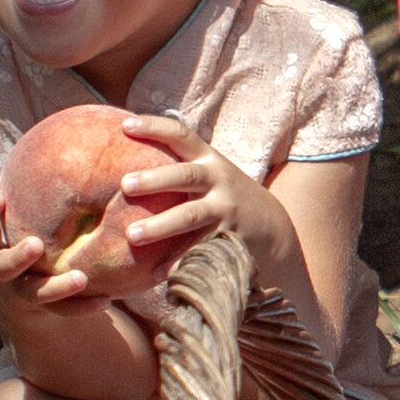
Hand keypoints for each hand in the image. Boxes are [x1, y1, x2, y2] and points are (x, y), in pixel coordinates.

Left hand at [37, 114, 251, 303]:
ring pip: (191, 216)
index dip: (154, 127)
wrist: (273, 229)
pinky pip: (199, 251)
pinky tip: (155, 274)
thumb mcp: (210, 175)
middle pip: (185, 175)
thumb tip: (125, 153)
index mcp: (208, 160)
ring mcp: (225, 211)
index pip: (181, 135)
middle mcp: (219, 181)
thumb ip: (178, 167)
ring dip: (160, 225)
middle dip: (155, 179)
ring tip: (132, 235)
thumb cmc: (223, 197)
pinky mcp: (229, 240)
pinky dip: (177, 262)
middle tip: (125, 185)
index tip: (125, 125)